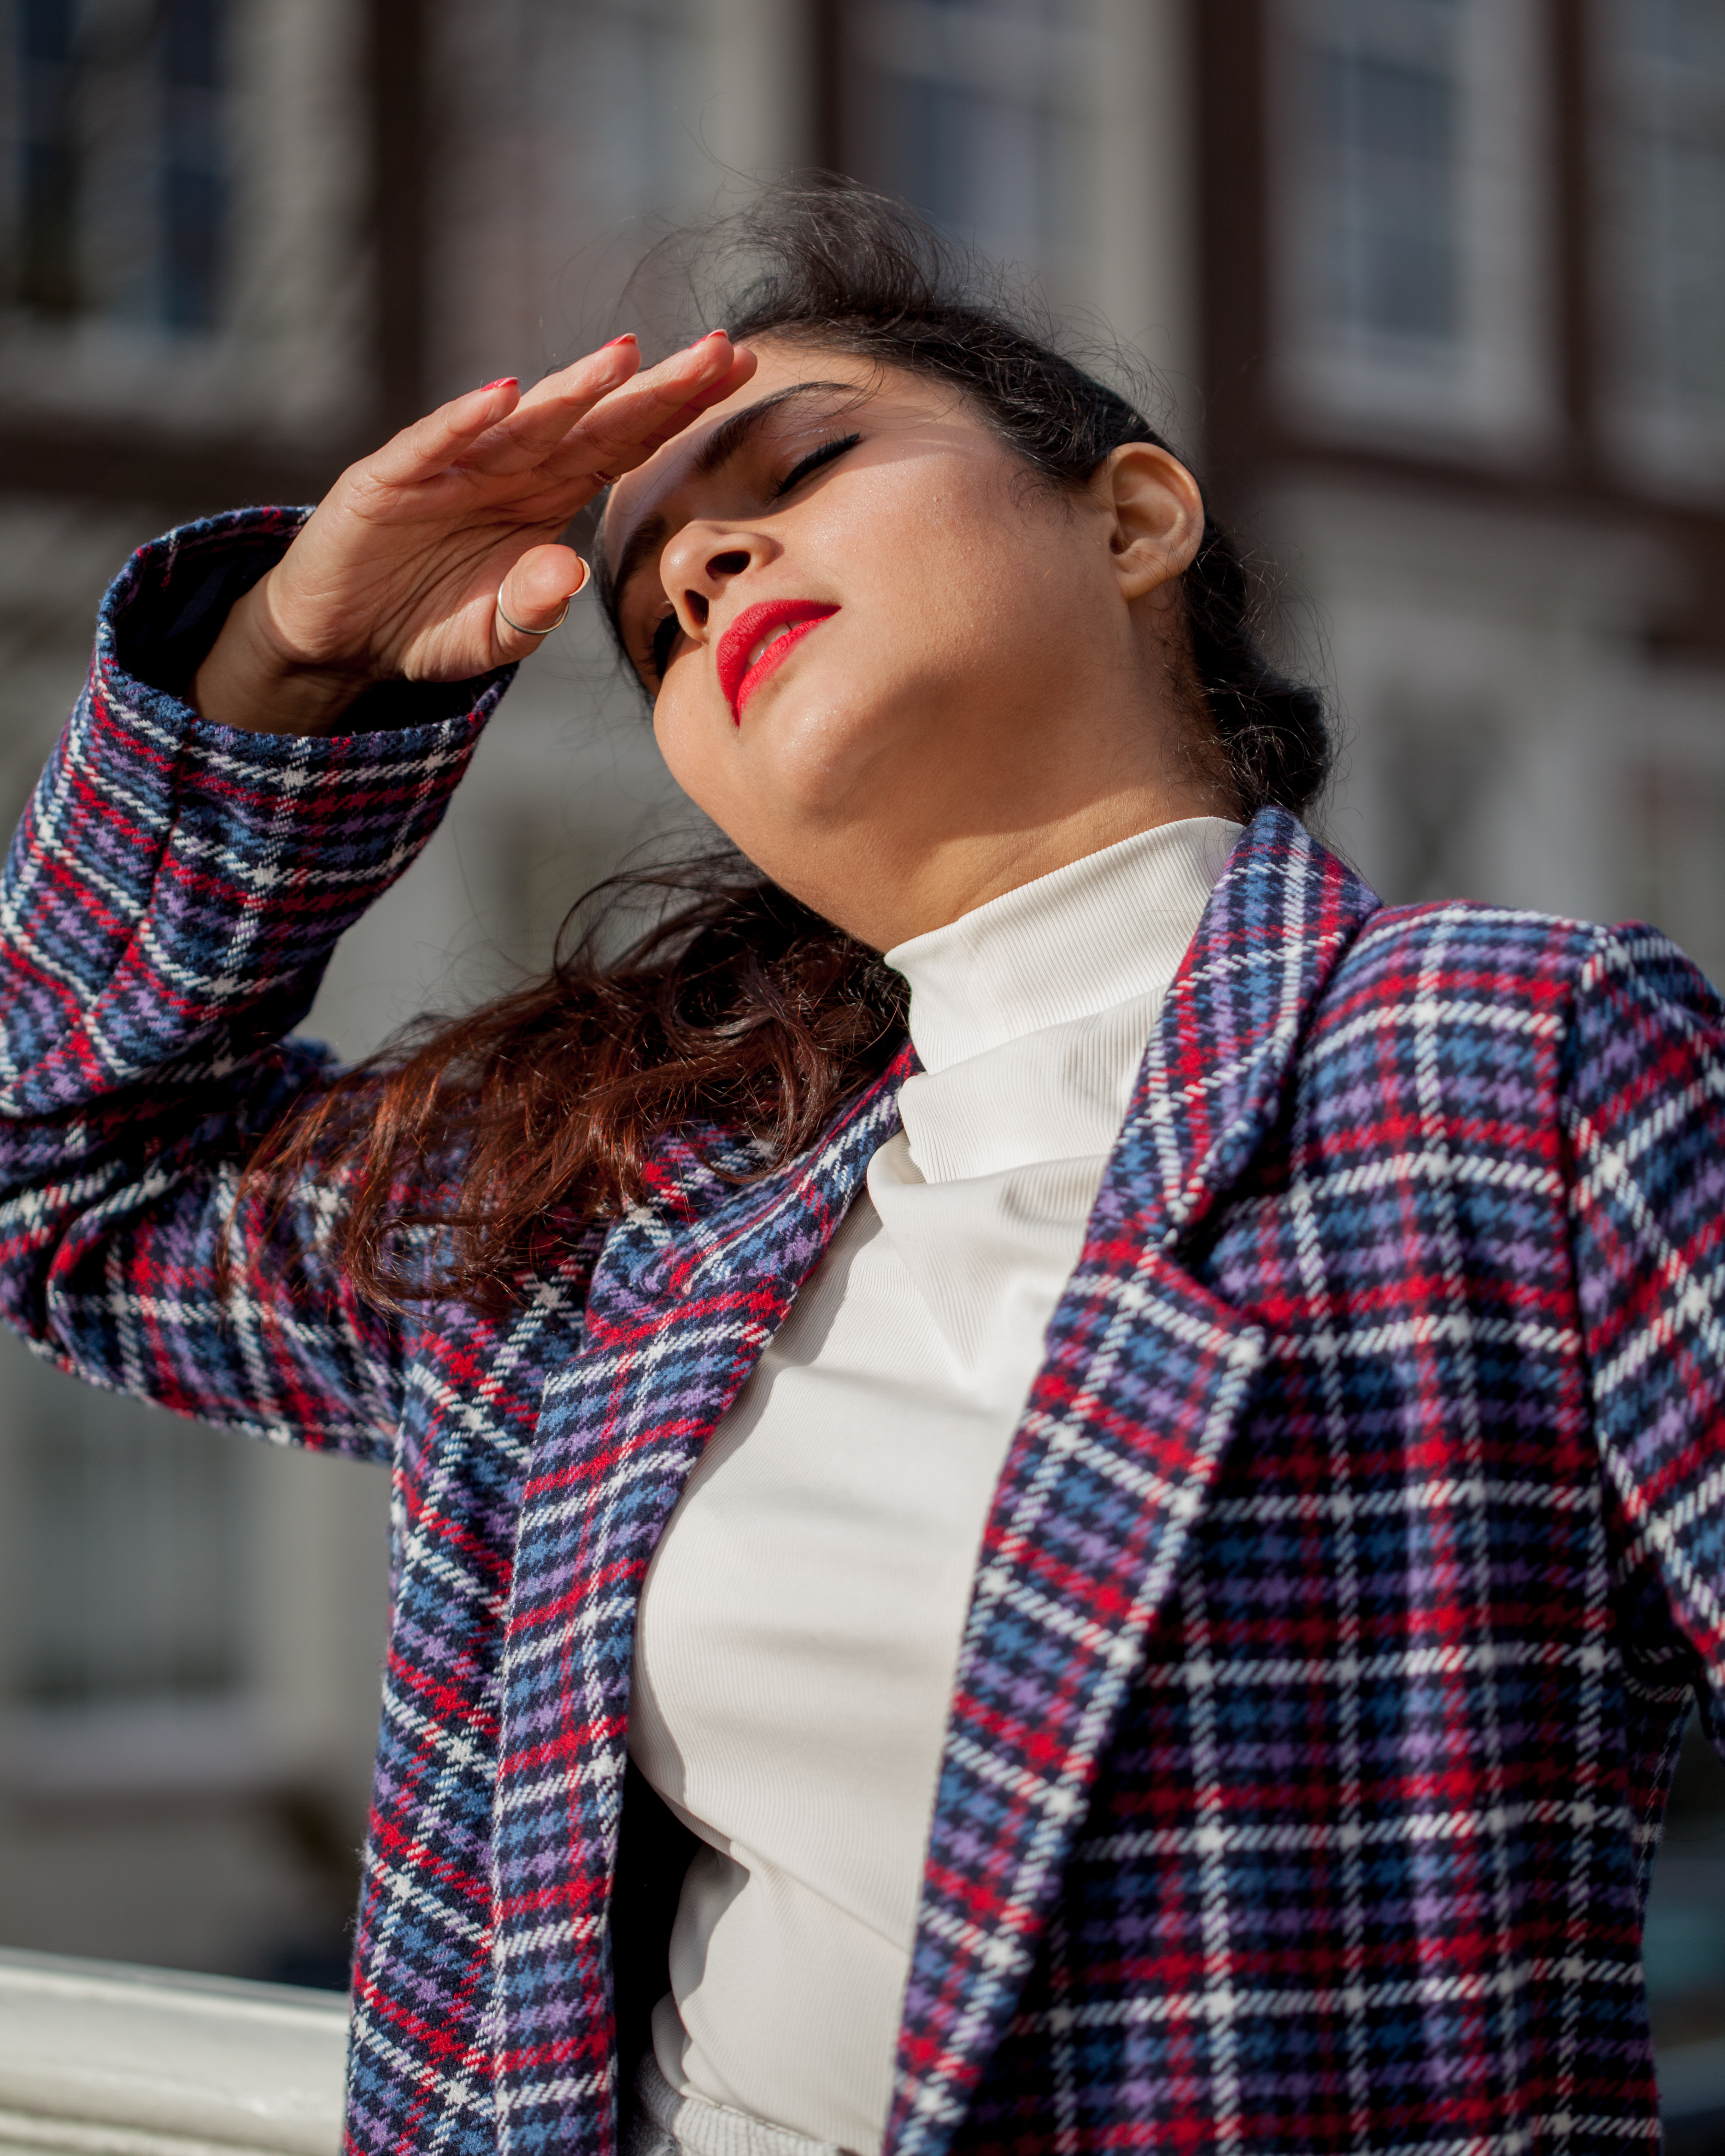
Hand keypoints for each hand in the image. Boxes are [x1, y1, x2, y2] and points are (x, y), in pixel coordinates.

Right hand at [191, 330, 756, 733]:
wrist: (342, 635)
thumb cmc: (429, 624)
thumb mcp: (494, 636)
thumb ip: (535, 611)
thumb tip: (571, 573)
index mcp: (547, 496)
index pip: (628, 443)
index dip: (681, 407)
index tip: (742, 369)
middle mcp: (508, 469)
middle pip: (596, 420)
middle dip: (658, 386)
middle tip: (723, 347)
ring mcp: (450, 468)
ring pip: (525, 422)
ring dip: (576, 388)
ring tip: (628, 357)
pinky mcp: (389, 481)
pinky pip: (433, 446)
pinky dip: (465, 421)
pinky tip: (505, 397)